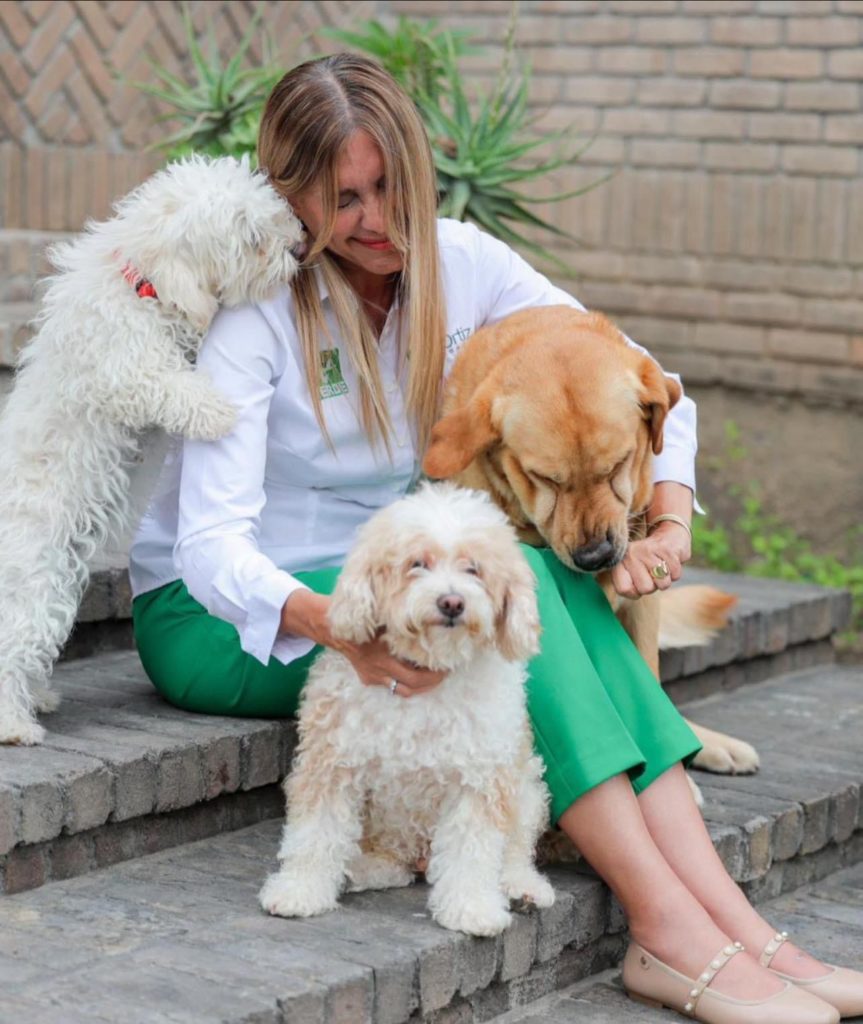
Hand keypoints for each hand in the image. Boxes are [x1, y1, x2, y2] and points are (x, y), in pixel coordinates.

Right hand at [280, 589, 444, 697]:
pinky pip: (390, 686)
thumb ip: (403, 618)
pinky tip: (415, 675)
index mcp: (385, 654)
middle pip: (413, 685)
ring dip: (420, 687)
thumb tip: (431, 614)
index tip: (448, 665)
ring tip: (434, 678)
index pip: (416, 674)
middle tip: (446, 672)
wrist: (332, 627)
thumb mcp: (384, 613)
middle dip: (433, 682)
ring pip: (402, 691)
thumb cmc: (364, 615)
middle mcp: (380, 669)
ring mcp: (373, 675)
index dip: (435, 673)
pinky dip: (404, 683)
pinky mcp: (367, 678)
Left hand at [610, 520, 691, 598]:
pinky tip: (670, 562)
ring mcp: (648, 551)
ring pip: (662, 583)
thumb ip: (628, 587)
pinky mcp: (666, 549)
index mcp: (619, 562)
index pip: (623, 589)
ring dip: (666, 580)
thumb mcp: (633, 572)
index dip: (635, 593)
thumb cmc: (649, 563)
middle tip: (652, 573)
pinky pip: (675, 575)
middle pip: (645, 589)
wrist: (668, 537)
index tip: (638, 583)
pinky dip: (675, 573)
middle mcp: (630, 554)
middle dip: (653, 586)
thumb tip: (634, 594)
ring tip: (661, 568)